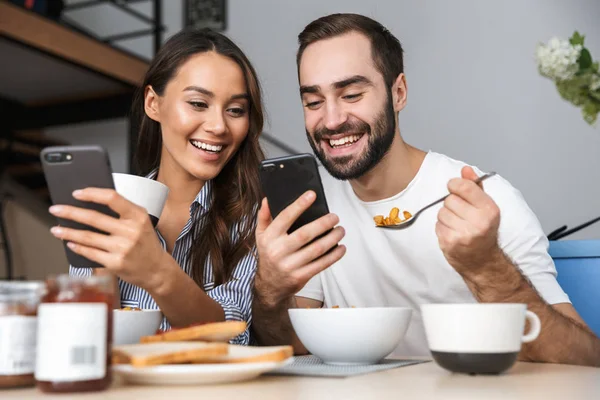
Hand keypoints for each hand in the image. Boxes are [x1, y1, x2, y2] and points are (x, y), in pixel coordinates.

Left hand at [49, 188, 168, 290]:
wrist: (157, 270)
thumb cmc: (146, 244)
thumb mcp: (141, 222)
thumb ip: (123, 212)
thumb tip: (91, 204)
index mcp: (138, 216)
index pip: (112, 198)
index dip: (92, 194)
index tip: (77, 193)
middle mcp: (131, 231)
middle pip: (94, 217)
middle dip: (70, 212)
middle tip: (55, 209)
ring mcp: (122, 248)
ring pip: (87, 237)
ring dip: (68, 232)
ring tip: (56, 229)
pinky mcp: (115, 263)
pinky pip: (90, 253)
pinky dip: (77, 247)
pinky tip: (70, 243)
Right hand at [254, 191, 345, 307]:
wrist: (270, 285)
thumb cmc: (269, 255)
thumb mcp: (261, 236)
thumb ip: (264, 217)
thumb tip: (268, 199)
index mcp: (269, 238)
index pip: (284, 218)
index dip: (299, 205)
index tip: (312, 195)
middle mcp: (278, 251)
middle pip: (305, 234)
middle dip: (323, 224)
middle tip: (335, 217)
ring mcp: (290, 265)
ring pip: (316, 249)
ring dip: (332, 238)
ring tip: (341, 230)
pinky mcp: (301, 276)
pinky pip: (321, 264)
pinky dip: (334, 255)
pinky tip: (341, 248)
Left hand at [435, 166, 502, 276]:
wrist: (483, 261)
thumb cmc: (484, 231)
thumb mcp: (485, 207)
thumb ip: (475, 186)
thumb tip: (465, 169)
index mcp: (489, 210)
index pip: (464, 187)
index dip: (455, 185)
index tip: (454, 187)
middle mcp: (478, 222)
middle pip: (449, 200)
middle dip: (452, 204)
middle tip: (461, 213)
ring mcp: (463, 234)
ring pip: (441, 212)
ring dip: (446, 217)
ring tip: (457, 224)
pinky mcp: (449, 243)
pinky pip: (437, 225)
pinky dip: (442, 227)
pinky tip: (453, 232)